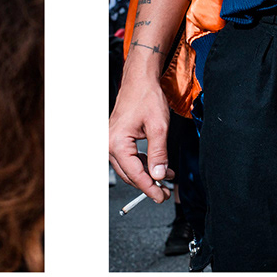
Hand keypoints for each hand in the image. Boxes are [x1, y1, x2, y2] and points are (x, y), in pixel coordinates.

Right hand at [107, 70, 172, 202]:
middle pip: (130, 174)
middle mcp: (110, 143)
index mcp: (117, 143)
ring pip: (129, 168)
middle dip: (150, 183)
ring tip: (166, 175)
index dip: (150, 189)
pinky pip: (128, 158)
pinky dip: (143, 164)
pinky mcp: (117, 138)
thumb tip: (159, 175)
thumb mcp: (158, 128)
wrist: (140, 79)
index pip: (135, 174)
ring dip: (147, 174)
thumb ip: (159, 154)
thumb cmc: (146, 96)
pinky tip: (156, 164)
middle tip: (166, 191)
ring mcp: (111, 141)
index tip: (162, 197)